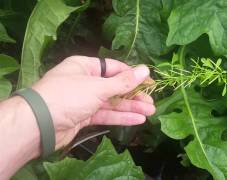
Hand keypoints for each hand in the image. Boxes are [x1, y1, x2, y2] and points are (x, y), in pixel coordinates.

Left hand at [32, 56, 155, 149]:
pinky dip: (120, 117)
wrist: (39, 124)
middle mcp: (85, 81)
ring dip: (131, 107)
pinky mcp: (83, 117)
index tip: (149, 82)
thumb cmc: (69, 96)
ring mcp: (84, 100)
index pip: (114, 68)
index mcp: (85, 66)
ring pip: (112, 102)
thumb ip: (123, 82)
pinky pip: (105, 114)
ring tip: (151, 111)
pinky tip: (137, 119)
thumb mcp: (98, 86)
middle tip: (152, 102)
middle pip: (114, 86)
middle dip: (134, 94)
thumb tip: (145, 70)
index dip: (132, 75)